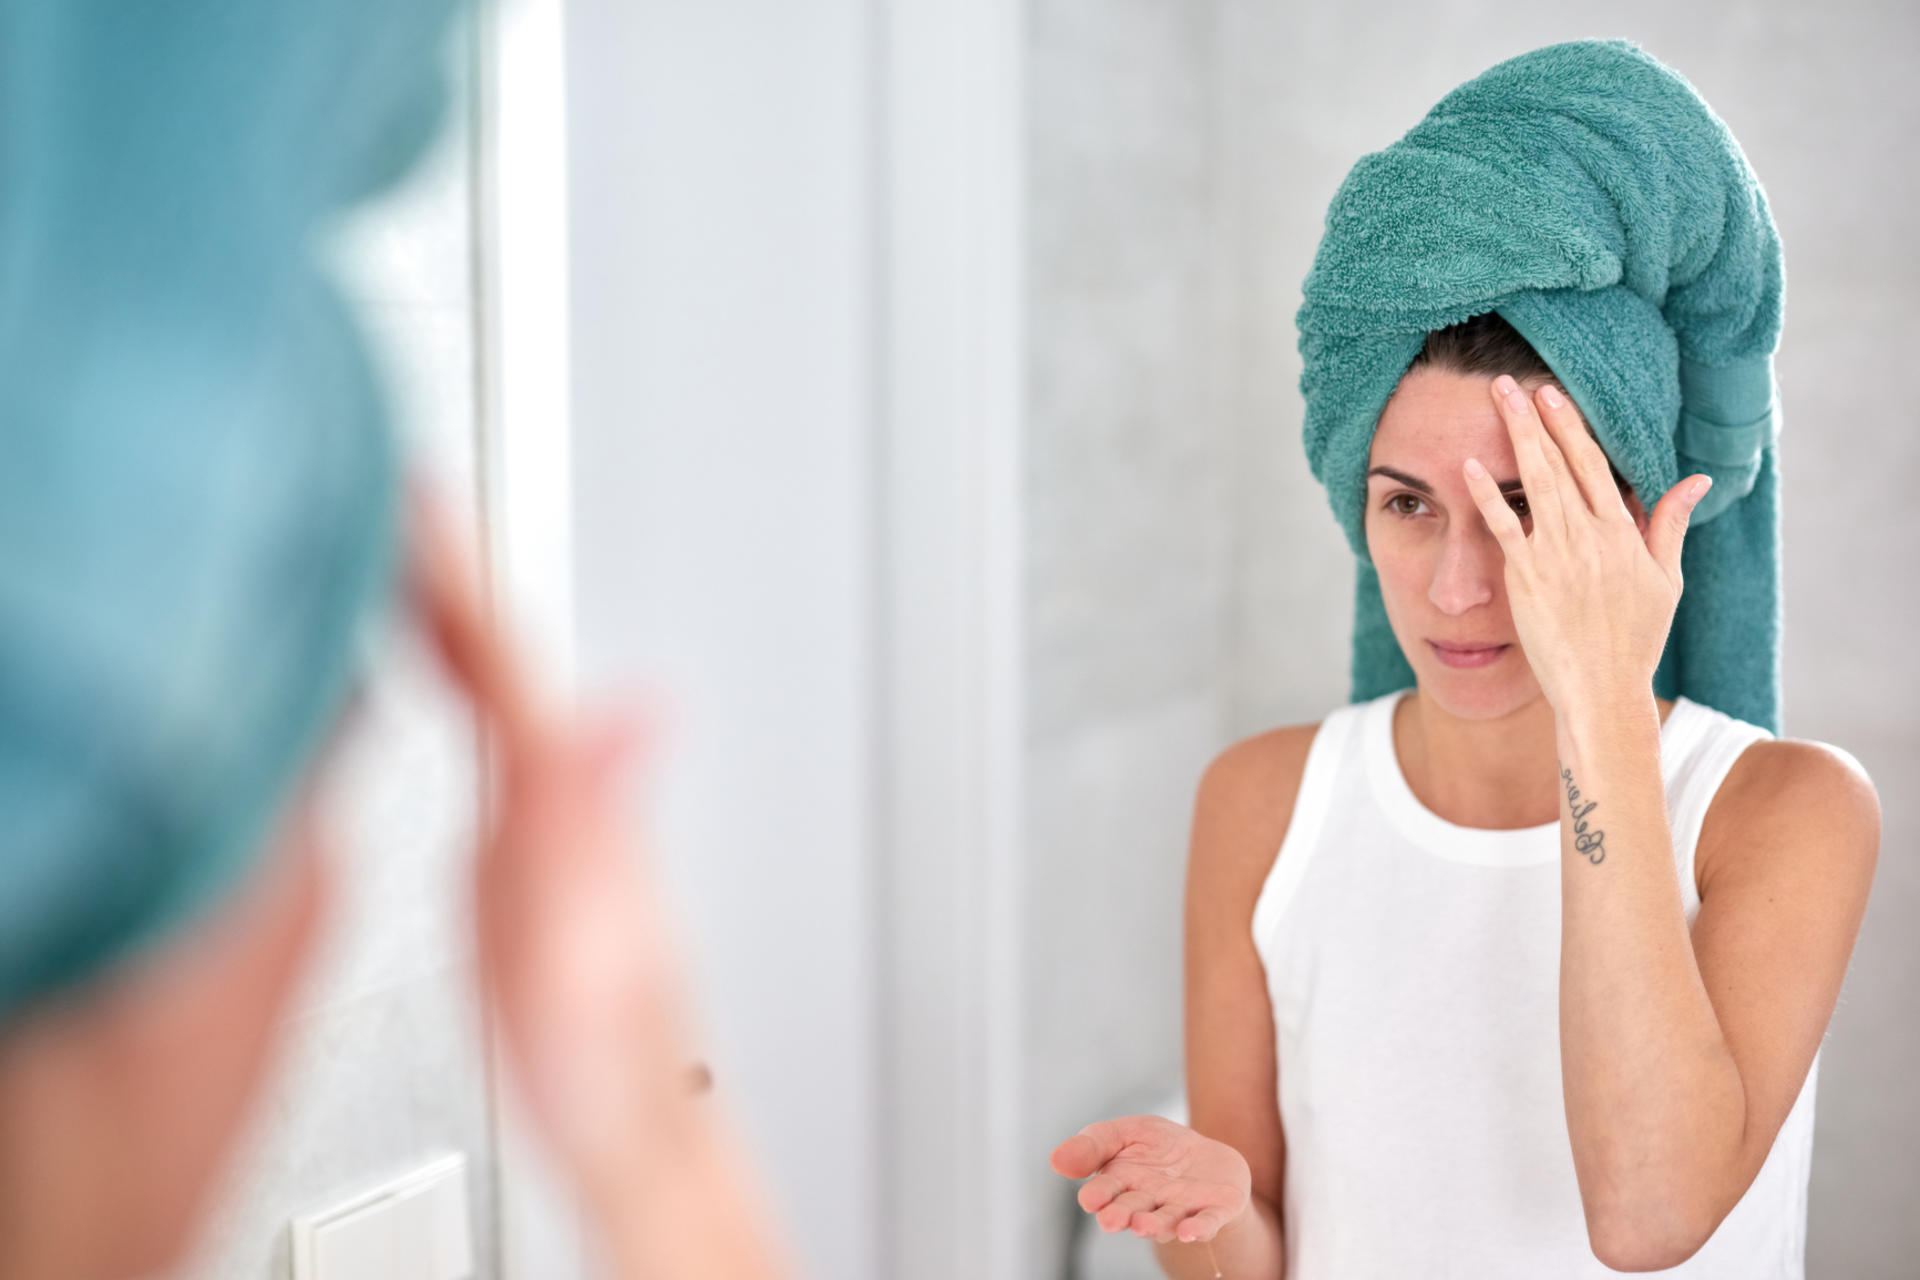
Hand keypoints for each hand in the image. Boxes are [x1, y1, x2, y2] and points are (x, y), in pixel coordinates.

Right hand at [402, 480, 710, 1208]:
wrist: (620, 1111)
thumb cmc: (609, 1042)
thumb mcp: (601, 929)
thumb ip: (605, 812)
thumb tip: (643, 706)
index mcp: (576, 797)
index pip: (509, 660)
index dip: (460, 576)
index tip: (420, 500)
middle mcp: (570, 794)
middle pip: (504, 661)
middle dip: (453, 576)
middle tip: (400, 498)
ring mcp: (547, 818)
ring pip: (494, 688)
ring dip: (450, 616)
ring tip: (405, 552)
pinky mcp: (520, 853)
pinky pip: (480, 739)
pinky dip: (450, 685)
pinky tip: (435, 672)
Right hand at [1050, 1115, 1250, 1244]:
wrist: (1206, 1157)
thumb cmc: (1157, 1148)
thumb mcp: (1125, 1132)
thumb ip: (1092, 1144)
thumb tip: (1056, 1161)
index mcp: (1122, 1183)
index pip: (1105, 1191)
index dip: (1097, 1196)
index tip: (1090, 1199)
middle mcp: (1148, 1203)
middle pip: (1132, 1210)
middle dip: (1121, 1215)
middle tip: (1111, 1220)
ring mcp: (1181, 1209)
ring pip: (1165, 1220)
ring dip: (1154, 1225)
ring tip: (1143, 1226)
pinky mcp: (1213, 1211)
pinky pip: (1206, 1222)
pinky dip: (1198, 1229)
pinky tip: (1189, 1232)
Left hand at [1463, 375, 1711, 715]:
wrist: (1604, 689)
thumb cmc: (1635, 640)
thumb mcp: (1665, 580)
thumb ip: (1670, 525)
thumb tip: (1697, 481)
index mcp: (1622, 534)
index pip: (1595, 466)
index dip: (1572, 428)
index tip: (1554, 396)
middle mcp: (1590, 536)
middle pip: (1561, 464)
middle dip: (1537, 419)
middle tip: (1512, 382)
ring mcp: (1557, 554)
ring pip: (1534, 482)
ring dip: (1515, 437)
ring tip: (1496, 402)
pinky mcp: (1526, 577)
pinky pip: (1503, 526)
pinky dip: (1487, 494)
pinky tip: (1470, 465)